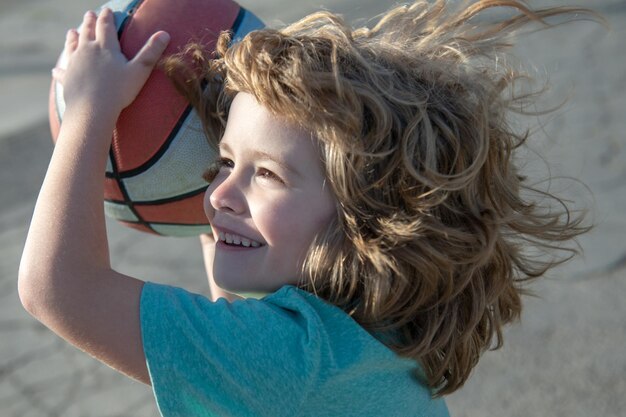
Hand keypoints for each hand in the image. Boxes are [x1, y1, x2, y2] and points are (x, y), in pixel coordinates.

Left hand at [52, 8, 169, 116]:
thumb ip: (151, 52)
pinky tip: (57, 70)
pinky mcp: (67, 79)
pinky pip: (62, 72)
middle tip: (89, 14)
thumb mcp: (140, 71)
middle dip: (89, 22)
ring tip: (72, 31)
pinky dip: (60, 70)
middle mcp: (87, 50)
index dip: (106, 17)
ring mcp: (75, 63)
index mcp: (105, 47)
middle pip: (87, 32)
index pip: (105, 26)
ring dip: (72, 37)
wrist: (92, 109)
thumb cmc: (118, 90)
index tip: (106, 10)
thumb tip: (165, 34)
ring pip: (72, 46)